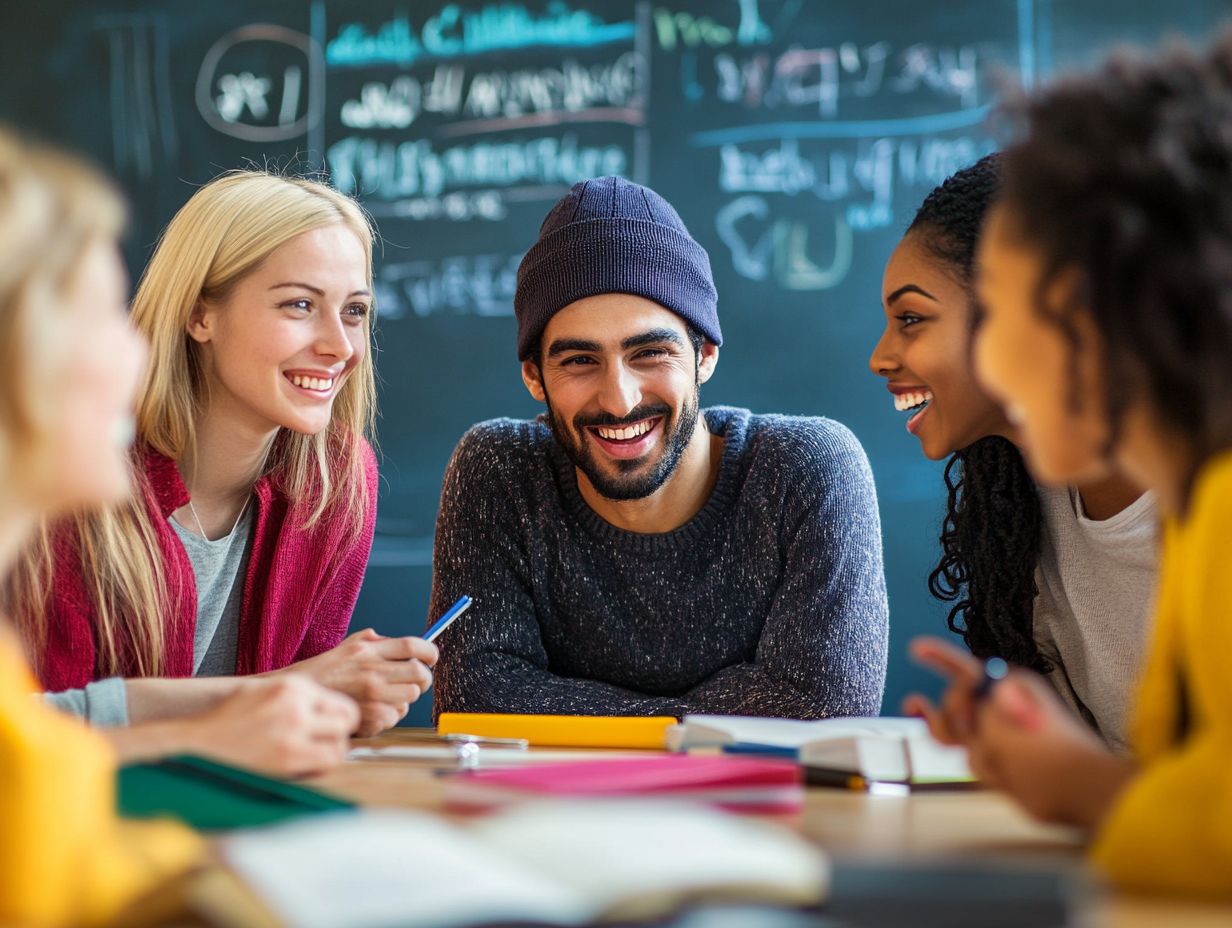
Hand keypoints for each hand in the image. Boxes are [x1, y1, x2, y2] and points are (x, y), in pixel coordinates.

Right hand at [183, 675, 358, 776]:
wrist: (198, 742)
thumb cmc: (231, 718)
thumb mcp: (266, 691)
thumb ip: (299, 695)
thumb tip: (332, 706)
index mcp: (292, 685)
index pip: (339, 700)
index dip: (338, 715)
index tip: (327, 726)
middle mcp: (296, 704)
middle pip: (349, 717)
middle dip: (341, 731)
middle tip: (327, 740)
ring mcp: (292, 731)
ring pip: (341, 743)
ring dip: (332, 750)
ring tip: (314, 753)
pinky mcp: (286, 758)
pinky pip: (326, 763)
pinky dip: (321, 767)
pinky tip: (304, 765)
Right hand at [281, 629, 438, 736]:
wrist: (299, 697)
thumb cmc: (324, 672)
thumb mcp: (347, 646)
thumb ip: (375, 642)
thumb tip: (406, 645)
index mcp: (368, 650)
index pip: (412, 645)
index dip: (429, 651)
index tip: (432, 656)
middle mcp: (371, 671)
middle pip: (419, 673)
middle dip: (423, 677)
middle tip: (416, 679)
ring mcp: (371, 695)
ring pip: (410, 697)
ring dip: (405, 697)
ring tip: (387, 696)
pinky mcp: (369, 717)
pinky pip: (396, 716)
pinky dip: (390, 715)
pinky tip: (374, 710)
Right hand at [904, 636, 1135, 827]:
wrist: (1078, 792)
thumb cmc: (1048, 754)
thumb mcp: (999, 717)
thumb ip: (970, 702)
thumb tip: (956, 699)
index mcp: (1008, 687)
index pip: (965, 669)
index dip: (939, 658)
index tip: (917, 649)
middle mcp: (1004, 705)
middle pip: (956, 702)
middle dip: (953, 717)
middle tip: (966, 730)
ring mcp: (1003, 733)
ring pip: (961, 732)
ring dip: (966, 745)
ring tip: (992, 757)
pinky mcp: (1002, 757)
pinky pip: (969, 750)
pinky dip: (966, 752)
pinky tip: (957, 750)